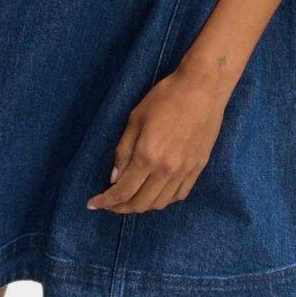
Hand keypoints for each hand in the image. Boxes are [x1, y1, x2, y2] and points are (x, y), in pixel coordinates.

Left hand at [86, 66, 230, 213]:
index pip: (123, 191)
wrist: (202, 88)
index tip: (93, 204)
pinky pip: (179, 195)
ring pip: (160, 203)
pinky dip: (164, 200)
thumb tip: (114, 178)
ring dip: (142, 206)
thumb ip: (124, 151)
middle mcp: (166, 170)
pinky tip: (156, 193)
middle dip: (121, 207)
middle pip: (141, 203)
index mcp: (147, 156)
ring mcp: (185, 171)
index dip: (106, 202)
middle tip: (109, 203)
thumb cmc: (165, 97)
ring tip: (130, 200)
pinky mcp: (198, 168)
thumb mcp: (135, 118)